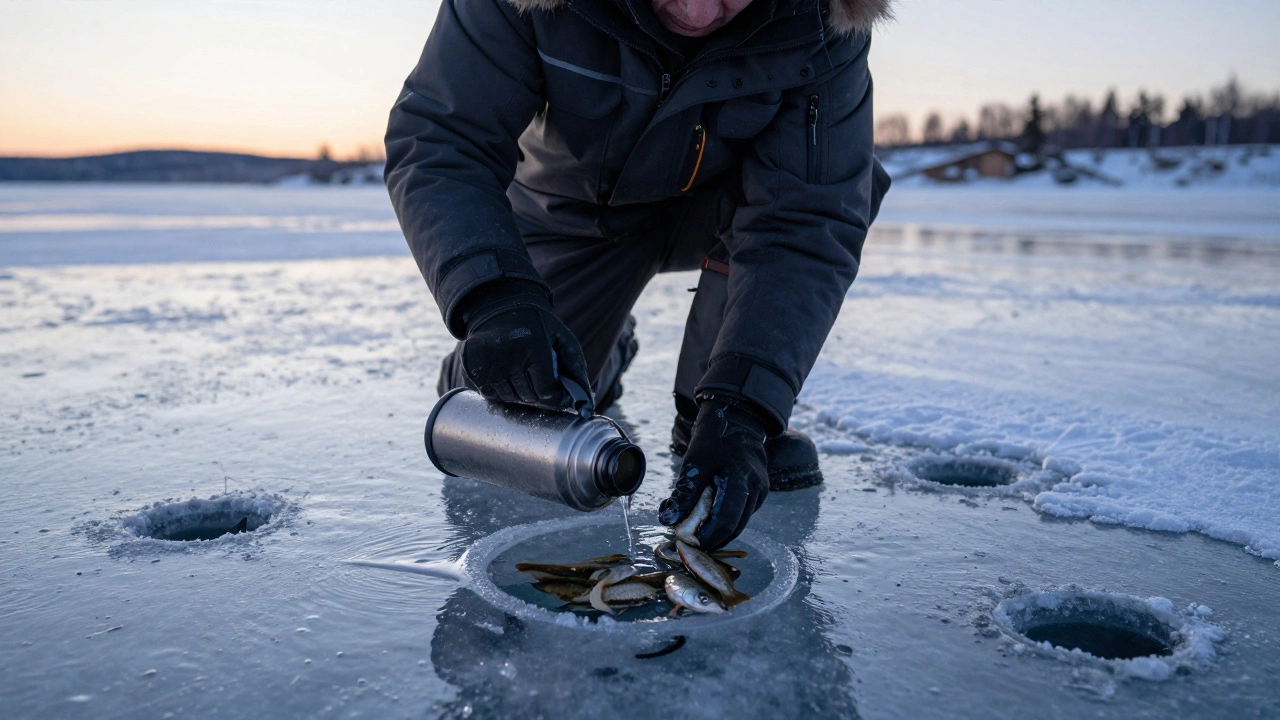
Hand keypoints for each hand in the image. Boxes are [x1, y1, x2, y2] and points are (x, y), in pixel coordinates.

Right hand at [459, 281, 592, 413]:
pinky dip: (502, 392)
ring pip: (510, 399)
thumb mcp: (562, 339)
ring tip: (524, 375)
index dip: (556, 397)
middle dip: (540, 395)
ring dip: (521, 395)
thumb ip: (576, 369)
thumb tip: (587, 402)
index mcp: (533, 346)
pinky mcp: (472, 368)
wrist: (499, 305)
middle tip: (542, 382)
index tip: (560, 394)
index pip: (547, 390)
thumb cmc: (537, 325)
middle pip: (528, 397)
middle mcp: (507, 356)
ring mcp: (487, 363)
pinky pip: (491, 395)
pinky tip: (507, 374)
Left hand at [659, 394, 768, 548]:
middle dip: (710, 538)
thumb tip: (668, 520)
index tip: (687, 543)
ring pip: (738, 523)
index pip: (726, 520)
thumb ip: (684, 492)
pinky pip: (740, 514)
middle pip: (734, 527)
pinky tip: (706, 517)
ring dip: (716, 531)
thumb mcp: (694, 463)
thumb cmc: (714, 439)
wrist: (737, 420)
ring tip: (693, 530)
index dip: (707, 536)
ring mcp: (760, 492)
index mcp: (743, 479)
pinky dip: (723, 520)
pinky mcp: (758, 493)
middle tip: (687, 541)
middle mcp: (757, 489)